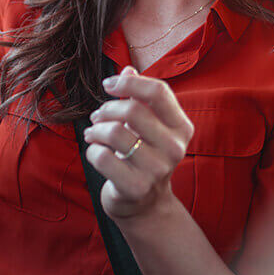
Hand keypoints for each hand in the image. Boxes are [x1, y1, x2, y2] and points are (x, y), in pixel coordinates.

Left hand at [82, 66, 194, 219]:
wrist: (145, 204)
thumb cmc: (143, 156)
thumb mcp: (147, 126)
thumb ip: (139, 98)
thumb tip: (128, 69)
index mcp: (181, 127)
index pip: (158, 92)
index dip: (129, 83)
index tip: (109, 85)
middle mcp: (175, 148)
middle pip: (133, 111)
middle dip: (107, 109)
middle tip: (97, 116)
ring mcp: (157, 170)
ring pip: (115, 133)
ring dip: (96, 130)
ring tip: (93, 134)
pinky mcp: (136, 187)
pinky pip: (103, 157)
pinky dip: (92, 151)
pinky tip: (95, 152)